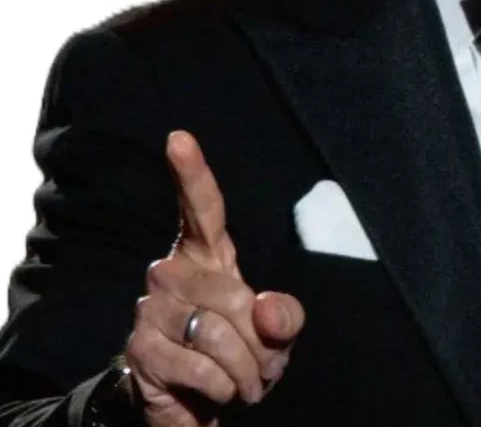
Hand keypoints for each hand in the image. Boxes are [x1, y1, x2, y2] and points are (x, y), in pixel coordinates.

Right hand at [124, 131, 305, 426]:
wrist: (198, 408)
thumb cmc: (241, 355)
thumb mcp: (276, 333)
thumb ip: (283, 316)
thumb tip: (267, 309)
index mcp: (208, 254)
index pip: (202, 207)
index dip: (191, 172)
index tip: (179, 137)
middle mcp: (171, 271)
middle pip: (234, 295)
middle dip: (260, 341)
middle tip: (261, 365)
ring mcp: (151, 308)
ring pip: (217, 333)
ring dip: (244, 370)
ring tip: (242, 382)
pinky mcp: (140, 348)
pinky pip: (199, 366)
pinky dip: (222, 387)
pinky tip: (217, 392)